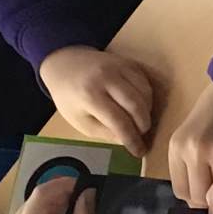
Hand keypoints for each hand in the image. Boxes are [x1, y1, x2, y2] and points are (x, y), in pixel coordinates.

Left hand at [39, 46, 156, 156]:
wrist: (65, 64)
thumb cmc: (70, 97)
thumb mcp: (80, 121)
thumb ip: (104, 132)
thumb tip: (128, 140)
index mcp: (89, 96)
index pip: (118, 121)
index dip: (131, 139)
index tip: (139, 151)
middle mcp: (106, 79)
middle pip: (136, 105)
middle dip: (143, 125)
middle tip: (142, 135)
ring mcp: (118, 67)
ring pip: (144, 92)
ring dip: (147, 111)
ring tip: (140, 121)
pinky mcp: (127, 61)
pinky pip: (145, 81)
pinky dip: (147, 96)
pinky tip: (141, 106)